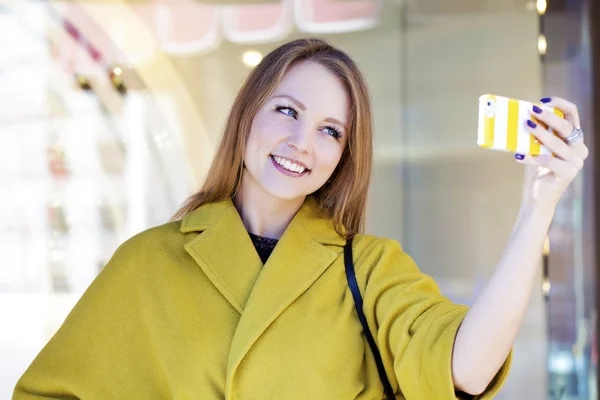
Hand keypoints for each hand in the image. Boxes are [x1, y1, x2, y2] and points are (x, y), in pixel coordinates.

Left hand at [515, 96, 588, 213]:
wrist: (539, 195)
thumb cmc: (537, 168)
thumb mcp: (537, 147)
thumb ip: (535, 134)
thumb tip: (520, 117)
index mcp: (574, 137)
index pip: (572, 114)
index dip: (560, 104)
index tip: (542, 101)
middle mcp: (579, 147)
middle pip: (566, 126)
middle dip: (548, 117)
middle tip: (531, 111)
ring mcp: (576, 161)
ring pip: (557, 143)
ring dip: (540, 134)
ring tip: (526, 127)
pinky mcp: (568, 173)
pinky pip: (548, 161)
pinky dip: (531, 157)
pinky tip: (518, 155)